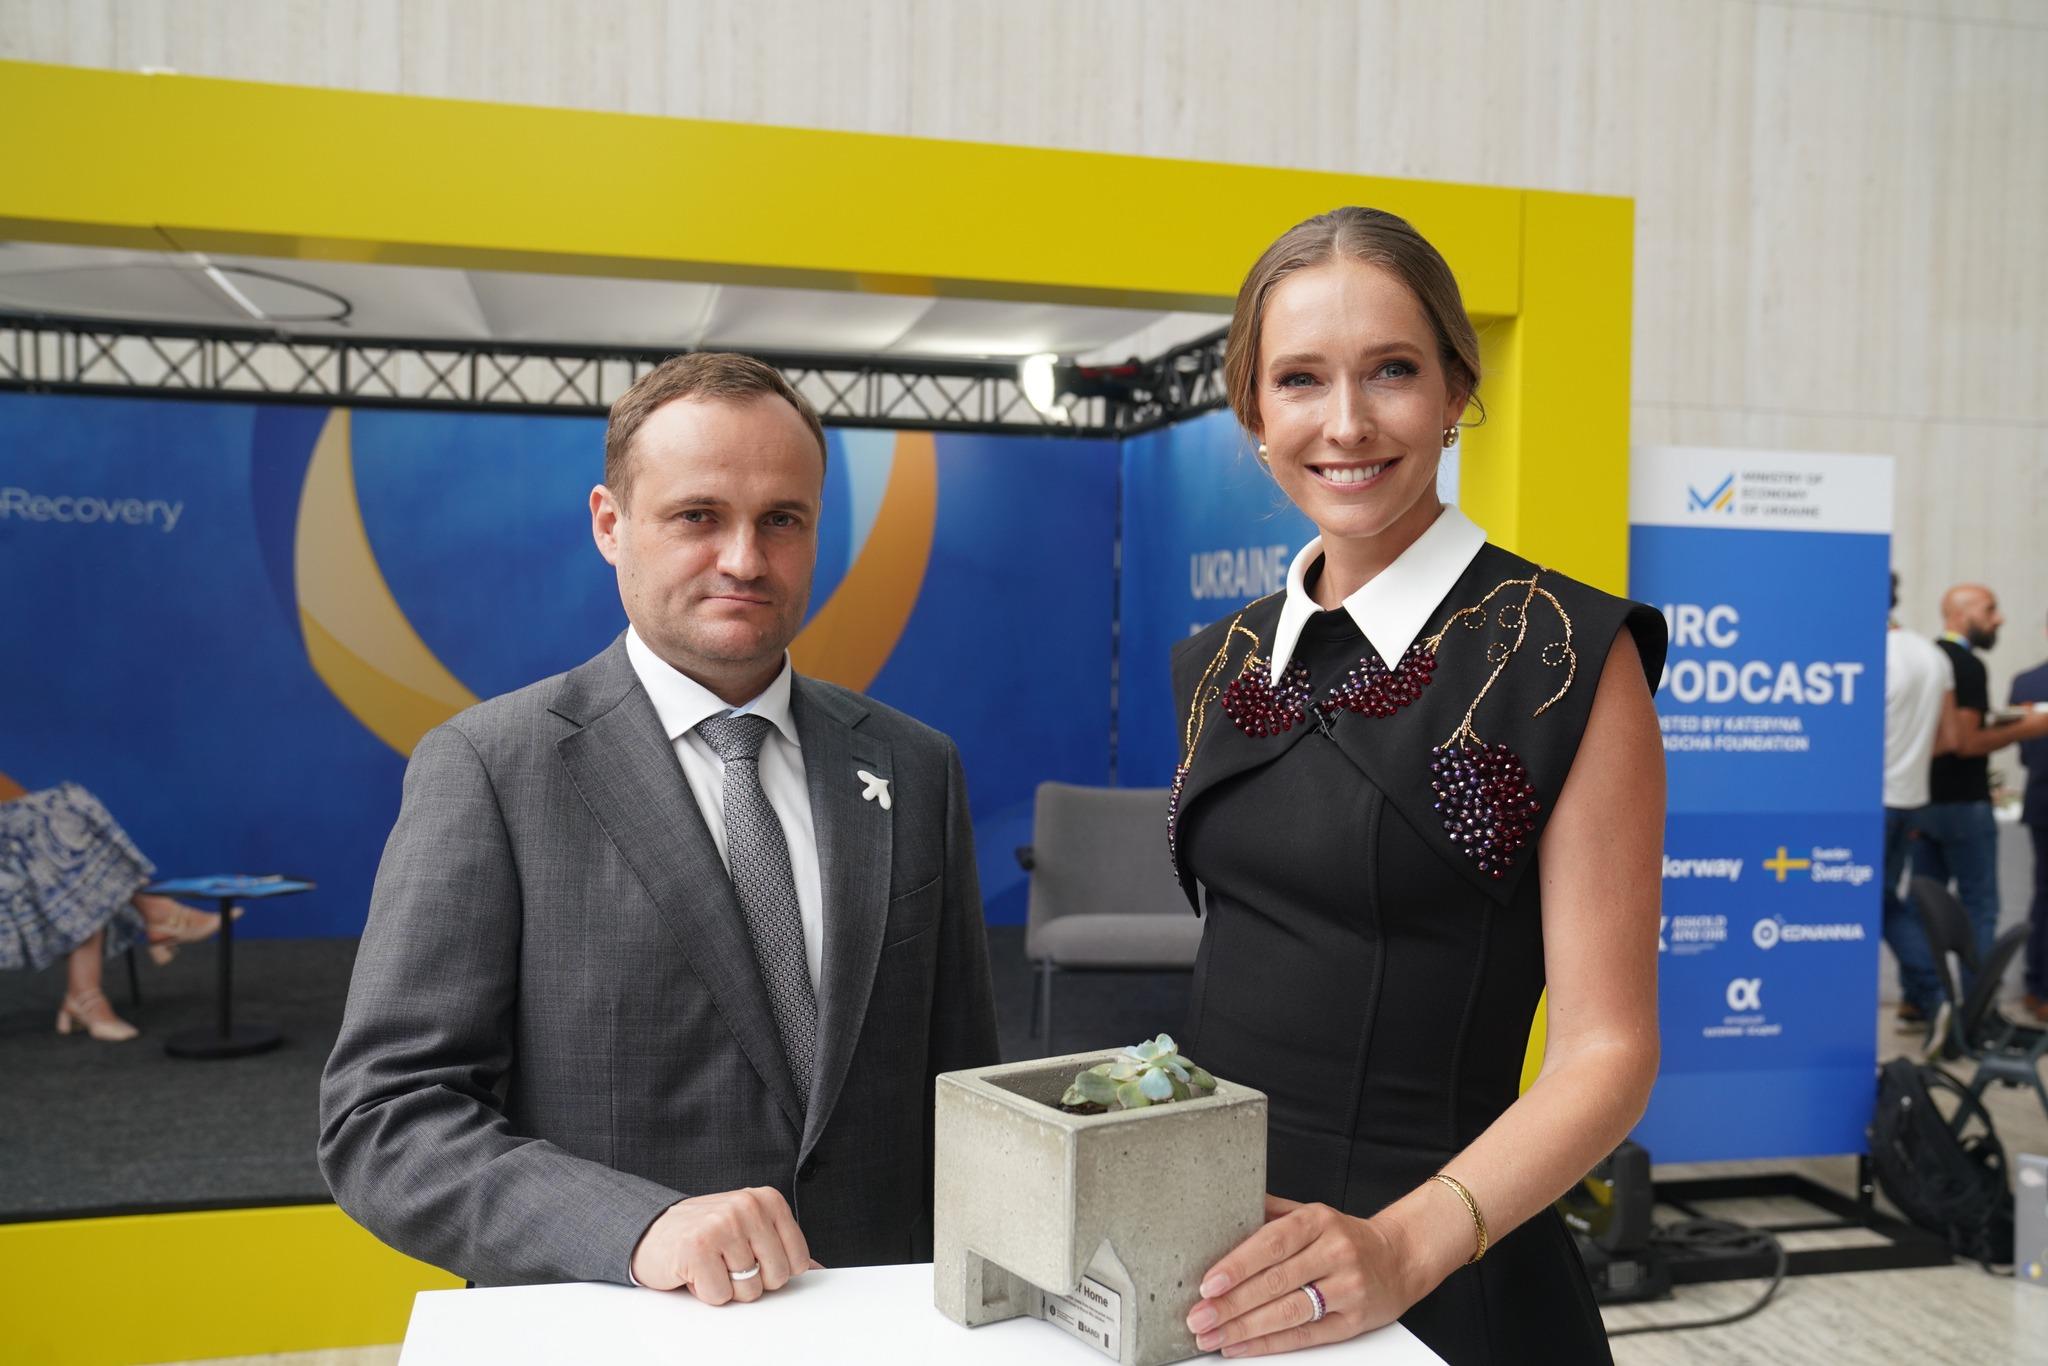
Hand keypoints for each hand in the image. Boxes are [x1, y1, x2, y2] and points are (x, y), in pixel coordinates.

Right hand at [629, 1187, 812, 1303]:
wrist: (651, 1231)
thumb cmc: (706, 1234)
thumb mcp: (750, 1230)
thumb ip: (784, 1248)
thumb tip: (821, 1271)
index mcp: (768, 1200)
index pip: (799, 1261)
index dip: (774, 1270)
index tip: (752, 1256)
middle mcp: (747, 1207)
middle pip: (777, 1277)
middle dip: (751, 1280)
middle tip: (727, 1261)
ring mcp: (722, 1225)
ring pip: (748, 1290)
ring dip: (726, 1287)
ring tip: (711, 1264)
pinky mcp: (697, 1249)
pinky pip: (720, 1296)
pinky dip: (705, 1292)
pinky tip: (694, 1271)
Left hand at [1183, 1195, 1418, 1356]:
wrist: (1399, 1258)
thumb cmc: (1345, 1236)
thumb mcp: (1311, 1213)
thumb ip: (1270, 1213)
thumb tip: (1222, 1212)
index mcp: (1318, 1220)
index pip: (1271, 1242)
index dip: (1237, 1265)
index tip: (1207, 1283)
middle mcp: (1334, 1253)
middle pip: (1275, 1282)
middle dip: (1231, 1304)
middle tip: (1198, 1317)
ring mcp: (1346, 1288)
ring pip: (1288, 1312)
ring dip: (1244, 1328)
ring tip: (1211, 1336)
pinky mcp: (1353, 1321)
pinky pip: (1305, 1335)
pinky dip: (1269, 1343)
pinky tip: (1241, 1346)